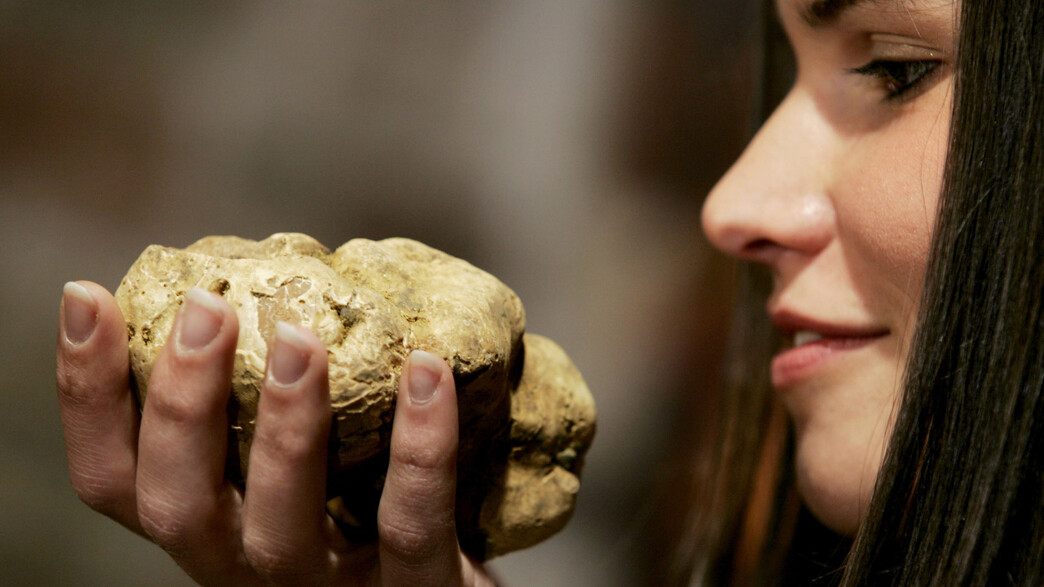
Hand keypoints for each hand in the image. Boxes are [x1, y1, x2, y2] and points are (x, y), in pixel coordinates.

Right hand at [56, 281, 494, 585]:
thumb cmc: (373, 510)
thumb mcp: (308, 461)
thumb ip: (273, 397)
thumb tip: (277, 277)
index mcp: (213, 527)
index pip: (117, 480)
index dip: (89, 396)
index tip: (87, 298)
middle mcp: (249, 568)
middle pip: (177, 507)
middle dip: (179, 405)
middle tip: (204, 308)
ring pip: (280, 530)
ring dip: (282, 429)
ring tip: (299, 340)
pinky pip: (410, 527)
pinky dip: (419, 451)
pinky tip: (426, 373)